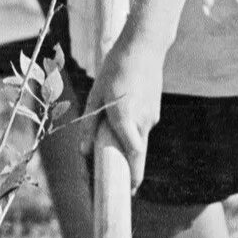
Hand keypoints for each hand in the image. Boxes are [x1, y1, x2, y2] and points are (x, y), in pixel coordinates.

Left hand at [85, 0, 183, 171]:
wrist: (145, 45)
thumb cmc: (116, 67)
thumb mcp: (96, 94)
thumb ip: (89, 124)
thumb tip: (84, 152)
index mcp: (125, 117)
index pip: (133, 155)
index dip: (134, 176)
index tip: (131, 191)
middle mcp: (142, 120)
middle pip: (137, 153)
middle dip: (129, 166)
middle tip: (116, 176)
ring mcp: (151, 115)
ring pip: (139, 139)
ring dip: (128, 143)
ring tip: (110, 132)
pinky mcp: (154, 109)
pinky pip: (142, 126)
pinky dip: (132, 128)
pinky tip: (121, 111)